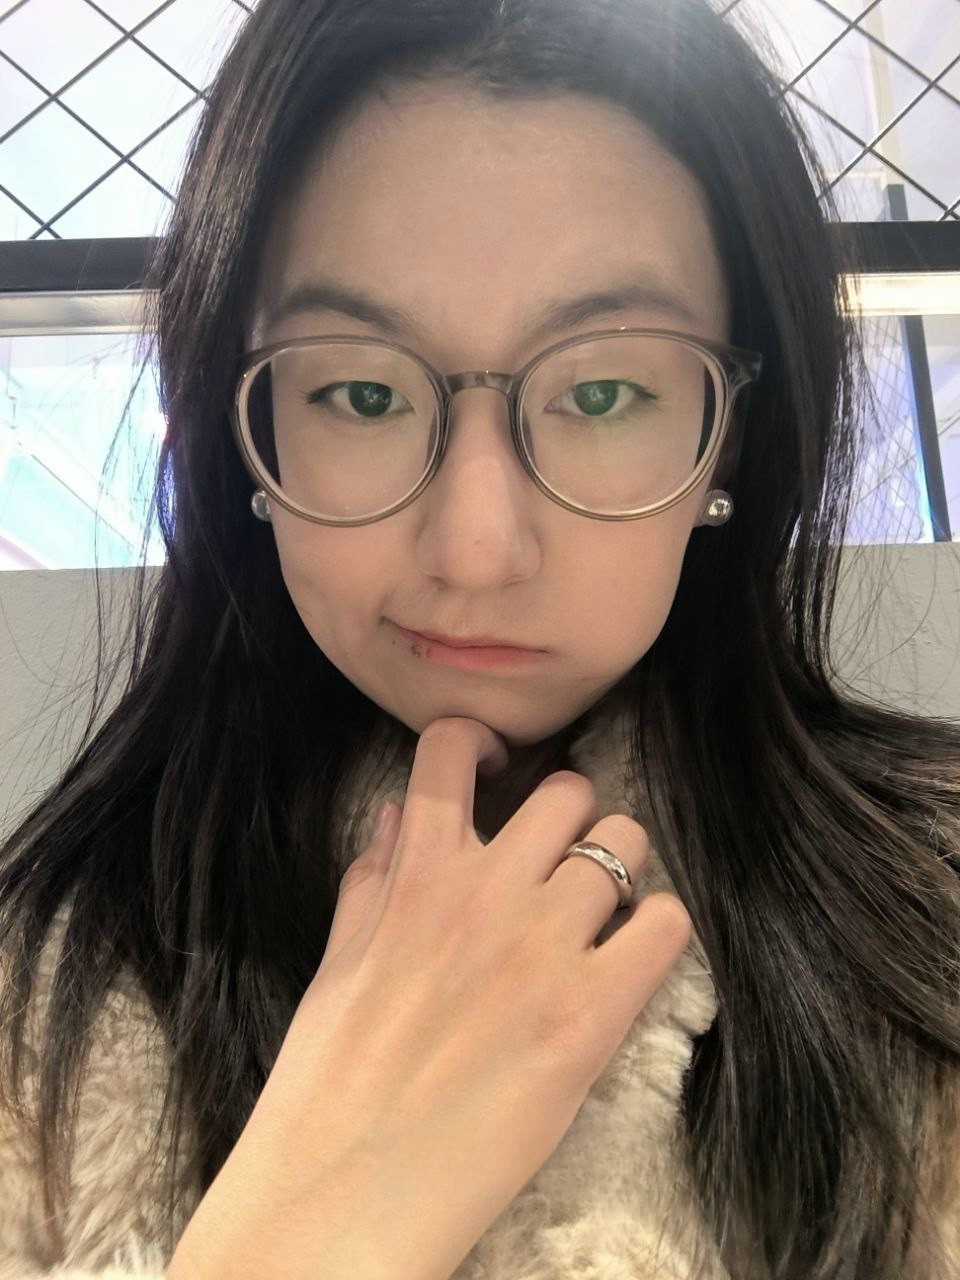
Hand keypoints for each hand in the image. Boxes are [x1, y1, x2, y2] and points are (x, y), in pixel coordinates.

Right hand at [166, 717, 691, 1279]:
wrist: (347, 1196)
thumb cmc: (329, 1081)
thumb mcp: (337, 963)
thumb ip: (373, 878)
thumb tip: (401, 813)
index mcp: (417, 874)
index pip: (451, 748)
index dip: (478, 743)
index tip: (491, 766)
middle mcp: (486, 892)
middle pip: (568, 791)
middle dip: (568, 818)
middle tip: (559, 863)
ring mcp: (544, 948)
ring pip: (625, 843)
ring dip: (619, 872)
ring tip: (599, 917)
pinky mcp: (593, 1014)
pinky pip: (665, 924)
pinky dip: (656, 931)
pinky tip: (628, 961)